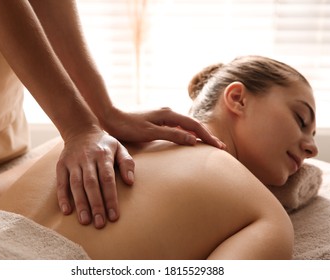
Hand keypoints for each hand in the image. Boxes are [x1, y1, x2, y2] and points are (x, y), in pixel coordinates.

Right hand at [56, 129, 133, 228]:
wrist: (80, 130)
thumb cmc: (104, 144)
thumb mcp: (119, 147)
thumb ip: (127, 163)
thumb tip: (130, 181)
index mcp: (104, 155)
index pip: (108, 179)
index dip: (110, 198)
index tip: (114, 216)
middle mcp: (87, 158)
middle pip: (91, 184)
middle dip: (96, 205)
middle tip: (100, 223)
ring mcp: (73, 162)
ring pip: (76, 185)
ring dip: (80, 204)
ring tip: (85, 221)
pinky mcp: (61, 165)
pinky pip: (61, 182)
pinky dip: (62, 197)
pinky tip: (67, 211)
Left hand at [102, 107, 224, 147]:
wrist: (110, 117)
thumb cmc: (128, 126)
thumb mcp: (150, 132)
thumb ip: (172, 134)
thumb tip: (193, 140)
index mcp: (168, 114)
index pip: (194, 126)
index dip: (207, 136)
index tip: (219, 146)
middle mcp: (168, 112)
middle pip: (193, 124)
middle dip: (207, 135)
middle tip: (219, 146)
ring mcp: (163, 115)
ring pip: (186, 125)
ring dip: (198, 134)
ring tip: (208, 144)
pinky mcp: (157, 120)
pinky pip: (177, 126)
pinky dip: (187, 133)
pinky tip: (189, 139)